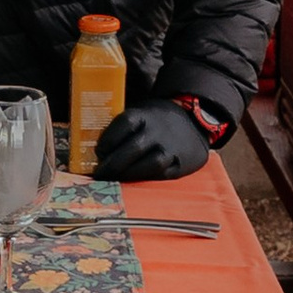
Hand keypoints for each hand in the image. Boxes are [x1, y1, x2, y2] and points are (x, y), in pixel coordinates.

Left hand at [93, 100, 212, 181]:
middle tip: (100, 173)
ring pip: (150, 164)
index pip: (123, 124)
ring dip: (129, 174)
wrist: (195, 122)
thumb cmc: (158, 120)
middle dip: (113, 164)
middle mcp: (158, 131)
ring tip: (115, 179)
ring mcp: (171, 148)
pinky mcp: (180, 164)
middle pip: (134, 148)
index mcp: (145, 115)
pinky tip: (134, 180)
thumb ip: (123, 127)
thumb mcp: (142, 112)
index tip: (98, 152)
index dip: (108, 139)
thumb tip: (97, 149)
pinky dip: (145, 178)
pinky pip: (161, 175)